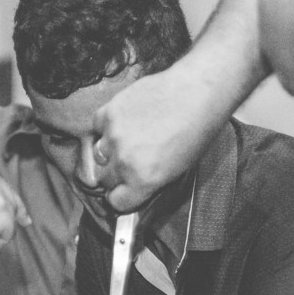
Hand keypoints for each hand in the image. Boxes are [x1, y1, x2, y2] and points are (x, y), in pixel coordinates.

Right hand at [93, 64, 228, 211]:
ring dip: (108, 151)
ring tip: (128, 140)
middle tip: (129, 162)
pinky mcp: (109, 112)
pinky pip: (97, 126)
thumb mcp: (177, 169)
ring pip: (98, 154)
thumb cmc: (195, 131)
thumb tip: (133, 188)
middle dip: (115, 175)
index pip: (117, 201)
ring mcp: (113, 135)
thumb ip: (149, 182)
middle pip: (105, 179)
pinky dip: (106, 126)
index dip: (121, 197)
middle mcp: (124, 161)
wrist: (195, 93)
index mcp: (143, 180)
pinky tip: (124, 122)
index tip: (124, 191)